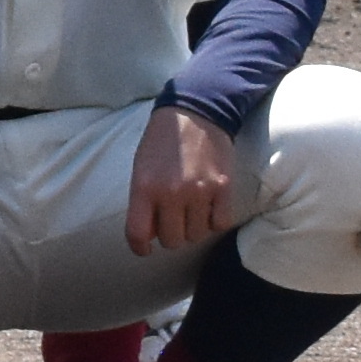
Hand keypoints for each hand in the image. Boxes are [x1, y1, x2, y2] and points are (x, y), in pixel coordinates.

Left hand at [123, 99, 240, 257]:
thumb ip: (142, 199)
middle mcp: (171, 193)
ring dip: (192, 228)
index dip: (140, 247)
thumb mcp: (140, 166)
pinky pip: (219, 224)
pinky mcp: (223, 188)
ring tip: (190, 211)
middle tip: (171, 222)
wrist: (195, 112)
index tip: (145, 249)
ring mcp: (199, 191)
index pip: (138, 233)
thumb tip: (150, 233)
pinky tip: (208, 209)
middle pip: (171, 240)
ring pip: (196, 235)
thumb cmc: (162, 141)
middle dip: (169, 235)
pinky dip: (213, 221)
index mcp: (144, 186)